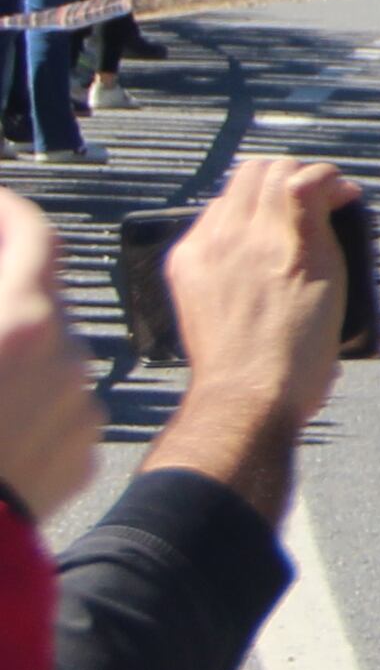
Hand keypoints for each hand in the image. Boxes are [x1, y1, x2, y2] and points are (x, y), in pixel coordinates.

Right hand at [0, 195, 101, 525]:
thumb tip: (3, 286)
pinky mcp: (82, 454)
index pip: (33, 236)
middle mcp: (66, 355)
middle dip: (7, 288)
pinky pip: (56, 409)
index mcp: (19, 319)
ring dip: (16, 351)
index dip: (9, 215)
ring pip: (50, 355)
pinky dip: (27, 402)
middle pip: (42, 296)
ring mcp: (80, 408)